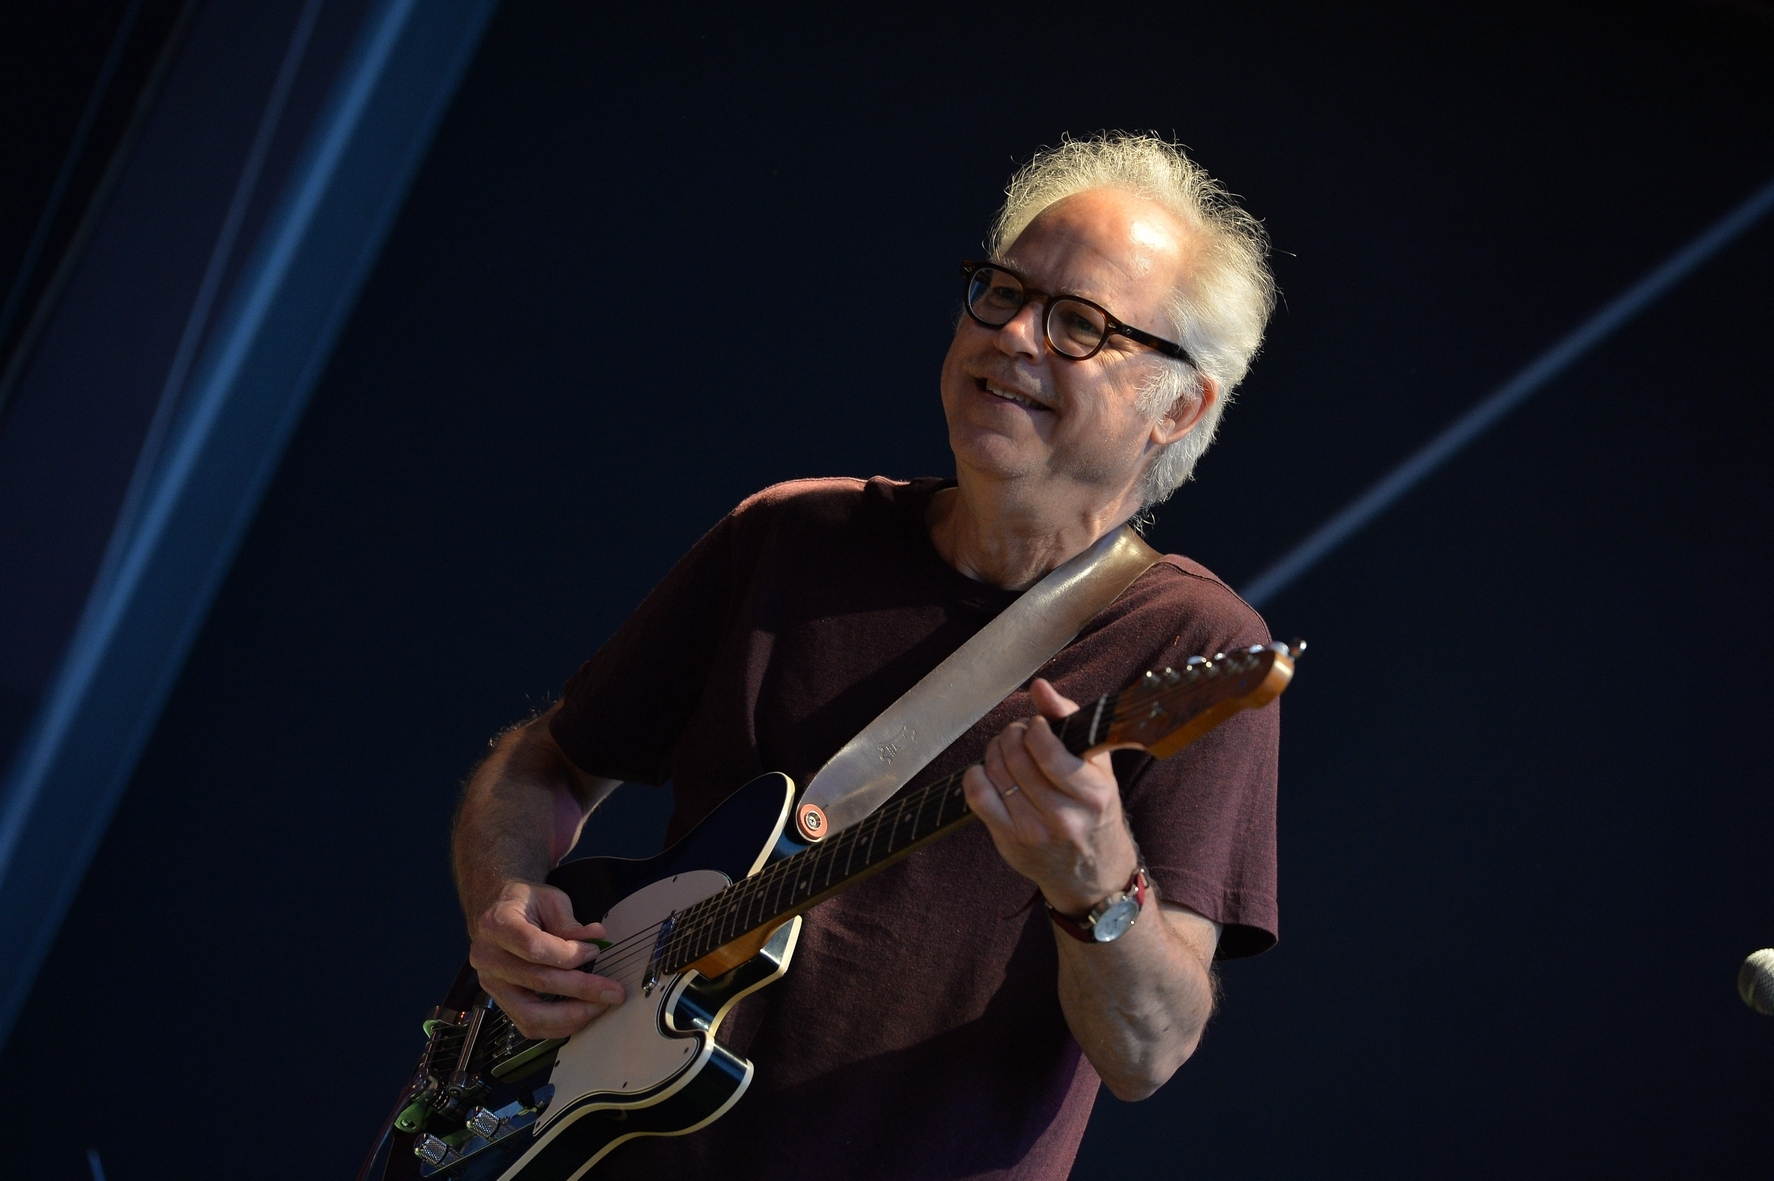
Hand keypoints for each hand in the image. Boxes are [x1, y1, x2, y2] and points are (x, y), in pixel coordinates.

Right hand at [467, 879, 624, 1038]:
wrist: (494, 912)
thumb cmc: (521, 903)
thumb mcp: (548, 899)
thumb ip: (570, 922)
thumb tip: (597, 939)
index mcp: (498, 925)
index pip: (534, 947)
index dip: (569, 954)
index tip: (594, 952)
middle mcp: (489, 958)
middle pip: (537, 981)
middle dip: (582, 989)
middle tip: (612, 991)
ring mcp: (492, 983)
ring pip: (530, 1014)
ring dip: (570, 1016)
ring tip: (598, 1007)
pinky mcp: (500, 1000)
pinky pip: (528, 1025)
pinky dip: (557, 1026)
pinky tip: (579, 1016)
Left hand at [962, 678, 1140, 915]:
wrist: (1090, 873)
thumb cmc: (1094, 810)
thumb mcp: (1097, 765)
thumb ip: (1070, 720)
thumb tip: (1039, 686)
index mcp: (1093, 795)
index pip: (1048, 752)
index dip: (1034, 728)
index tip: (1037, 726)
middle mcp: (1063, 817)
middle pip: (1017, 757)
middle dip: (1012, 734)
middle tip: (1018, 733)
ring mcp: (1033, 832)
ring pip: (995, 772)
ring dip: (995, 750)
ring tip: (1006, 749)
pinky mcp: (1008, 840)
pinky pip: (977, 796)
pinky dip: (976, 775)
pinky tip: (989, 772)